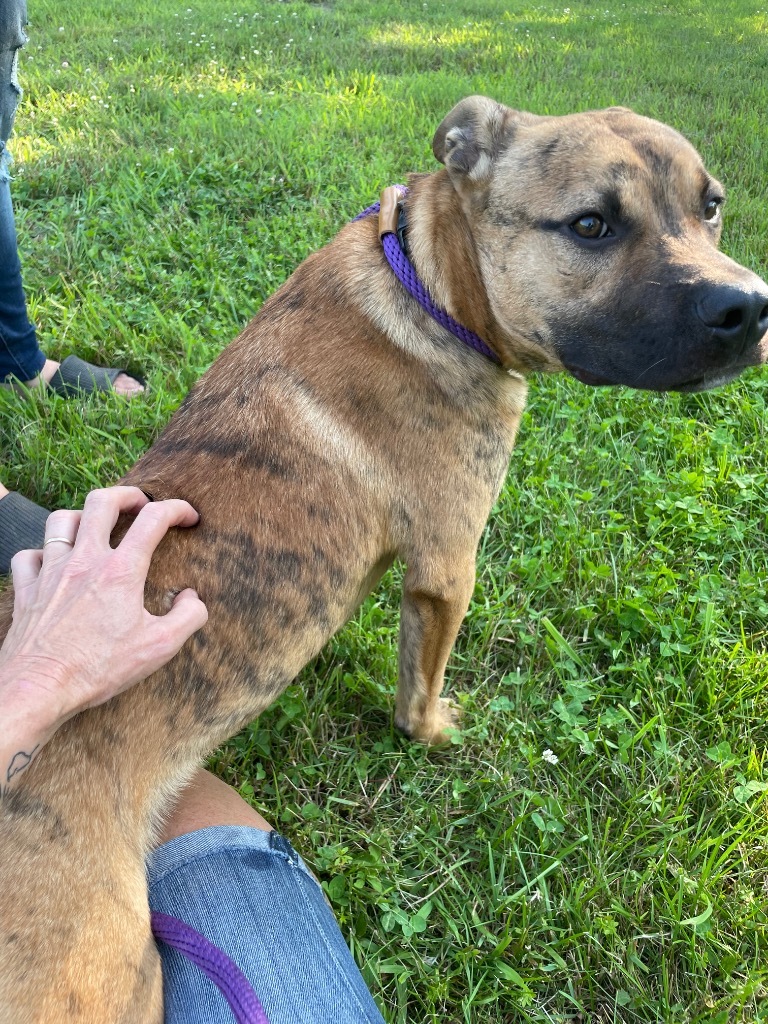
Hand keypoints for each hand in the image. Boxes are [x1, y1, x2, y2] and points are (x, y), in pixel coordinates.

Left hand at [1, 486, 207, 743]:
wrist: (39, 688)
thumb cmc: (99, 669)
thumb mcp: (160, 648)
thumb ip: (188, 617)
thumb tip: (192, 598)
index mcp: (120, 571)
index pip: (154, 519)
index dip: (177, 509)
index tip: (189, 518)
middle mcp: (84, 561)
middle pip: (102, 502)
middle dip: (127, 494)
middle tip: (141, 504)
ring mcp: (51, 572)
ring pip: (61, 519)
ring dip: (82, 516)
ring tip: (96, 526)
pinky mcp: (27, 589)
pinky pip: (29, 555)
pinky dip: (43, 552)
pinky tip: (54, 563)